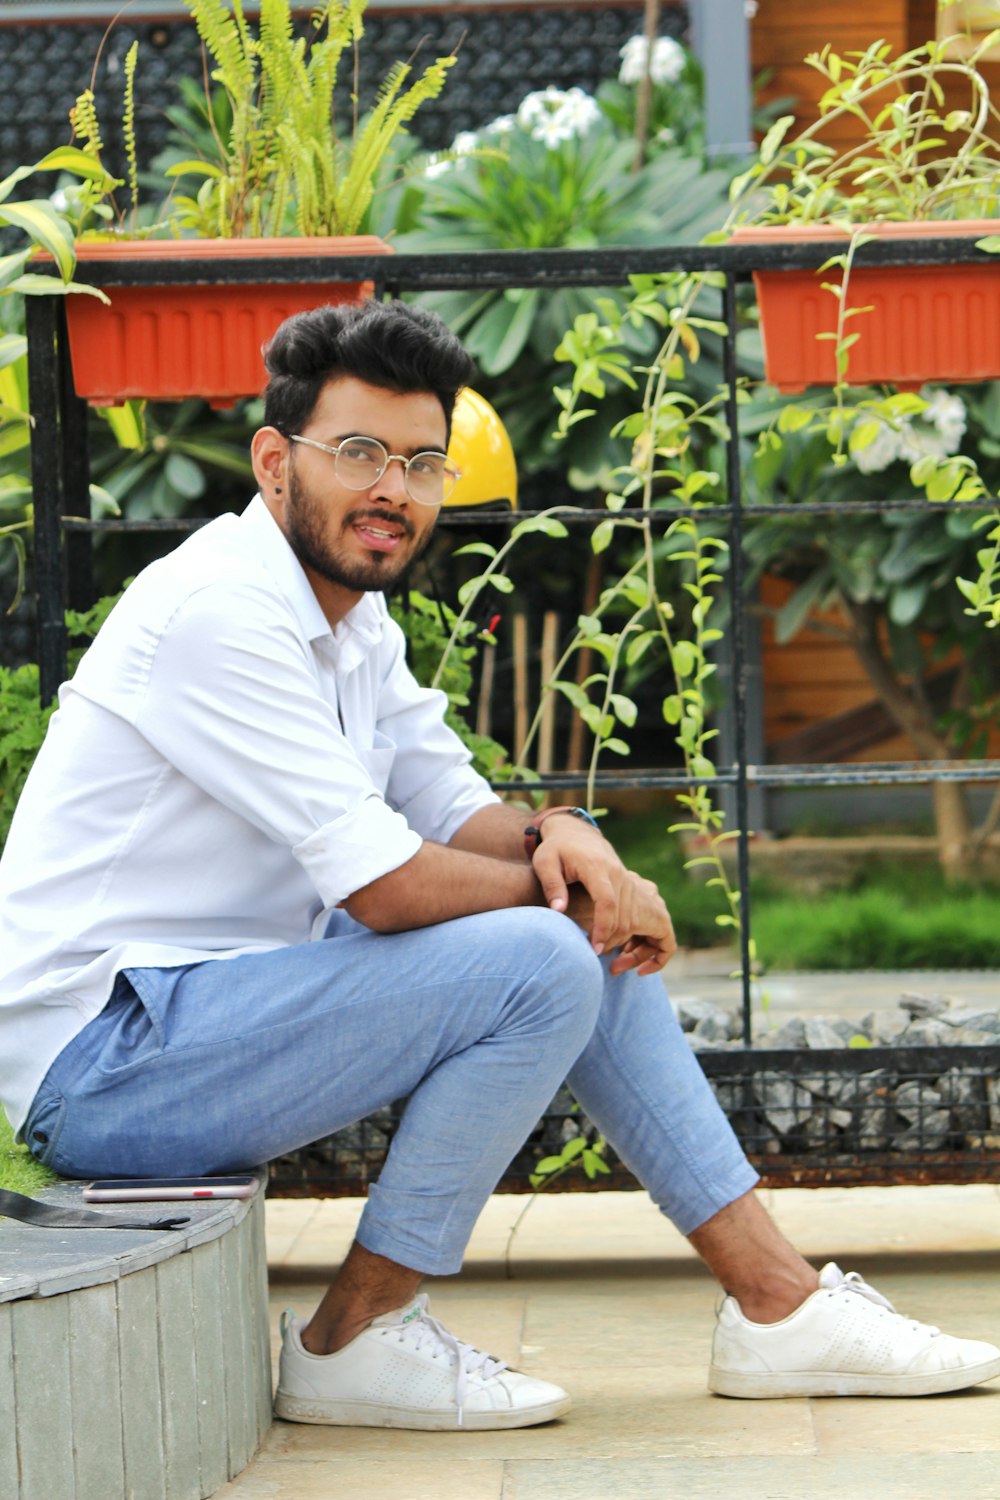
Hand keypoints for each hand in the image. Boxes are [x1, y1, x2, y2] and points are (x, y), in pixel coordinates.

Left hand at [532, 818, 675, 974]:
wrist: (576, 833)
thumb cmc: (556, 849)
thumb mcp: (544, 862)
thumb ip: (551, 885)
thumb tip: (558, 911)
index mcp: (597, 867)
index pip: (607, 901)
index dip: (603, 927)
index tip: (594, 948)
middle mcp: (618, 873)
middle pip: (625, 914)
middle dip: (614, 941)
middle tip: (595, 956)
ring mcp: (628, 880)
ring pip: (636, 917)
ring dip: (627, 942)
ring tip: (610, 959)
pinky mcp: (631, 886)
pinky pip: (643, 914)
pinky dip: (641, 933)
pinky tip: (627, 948)